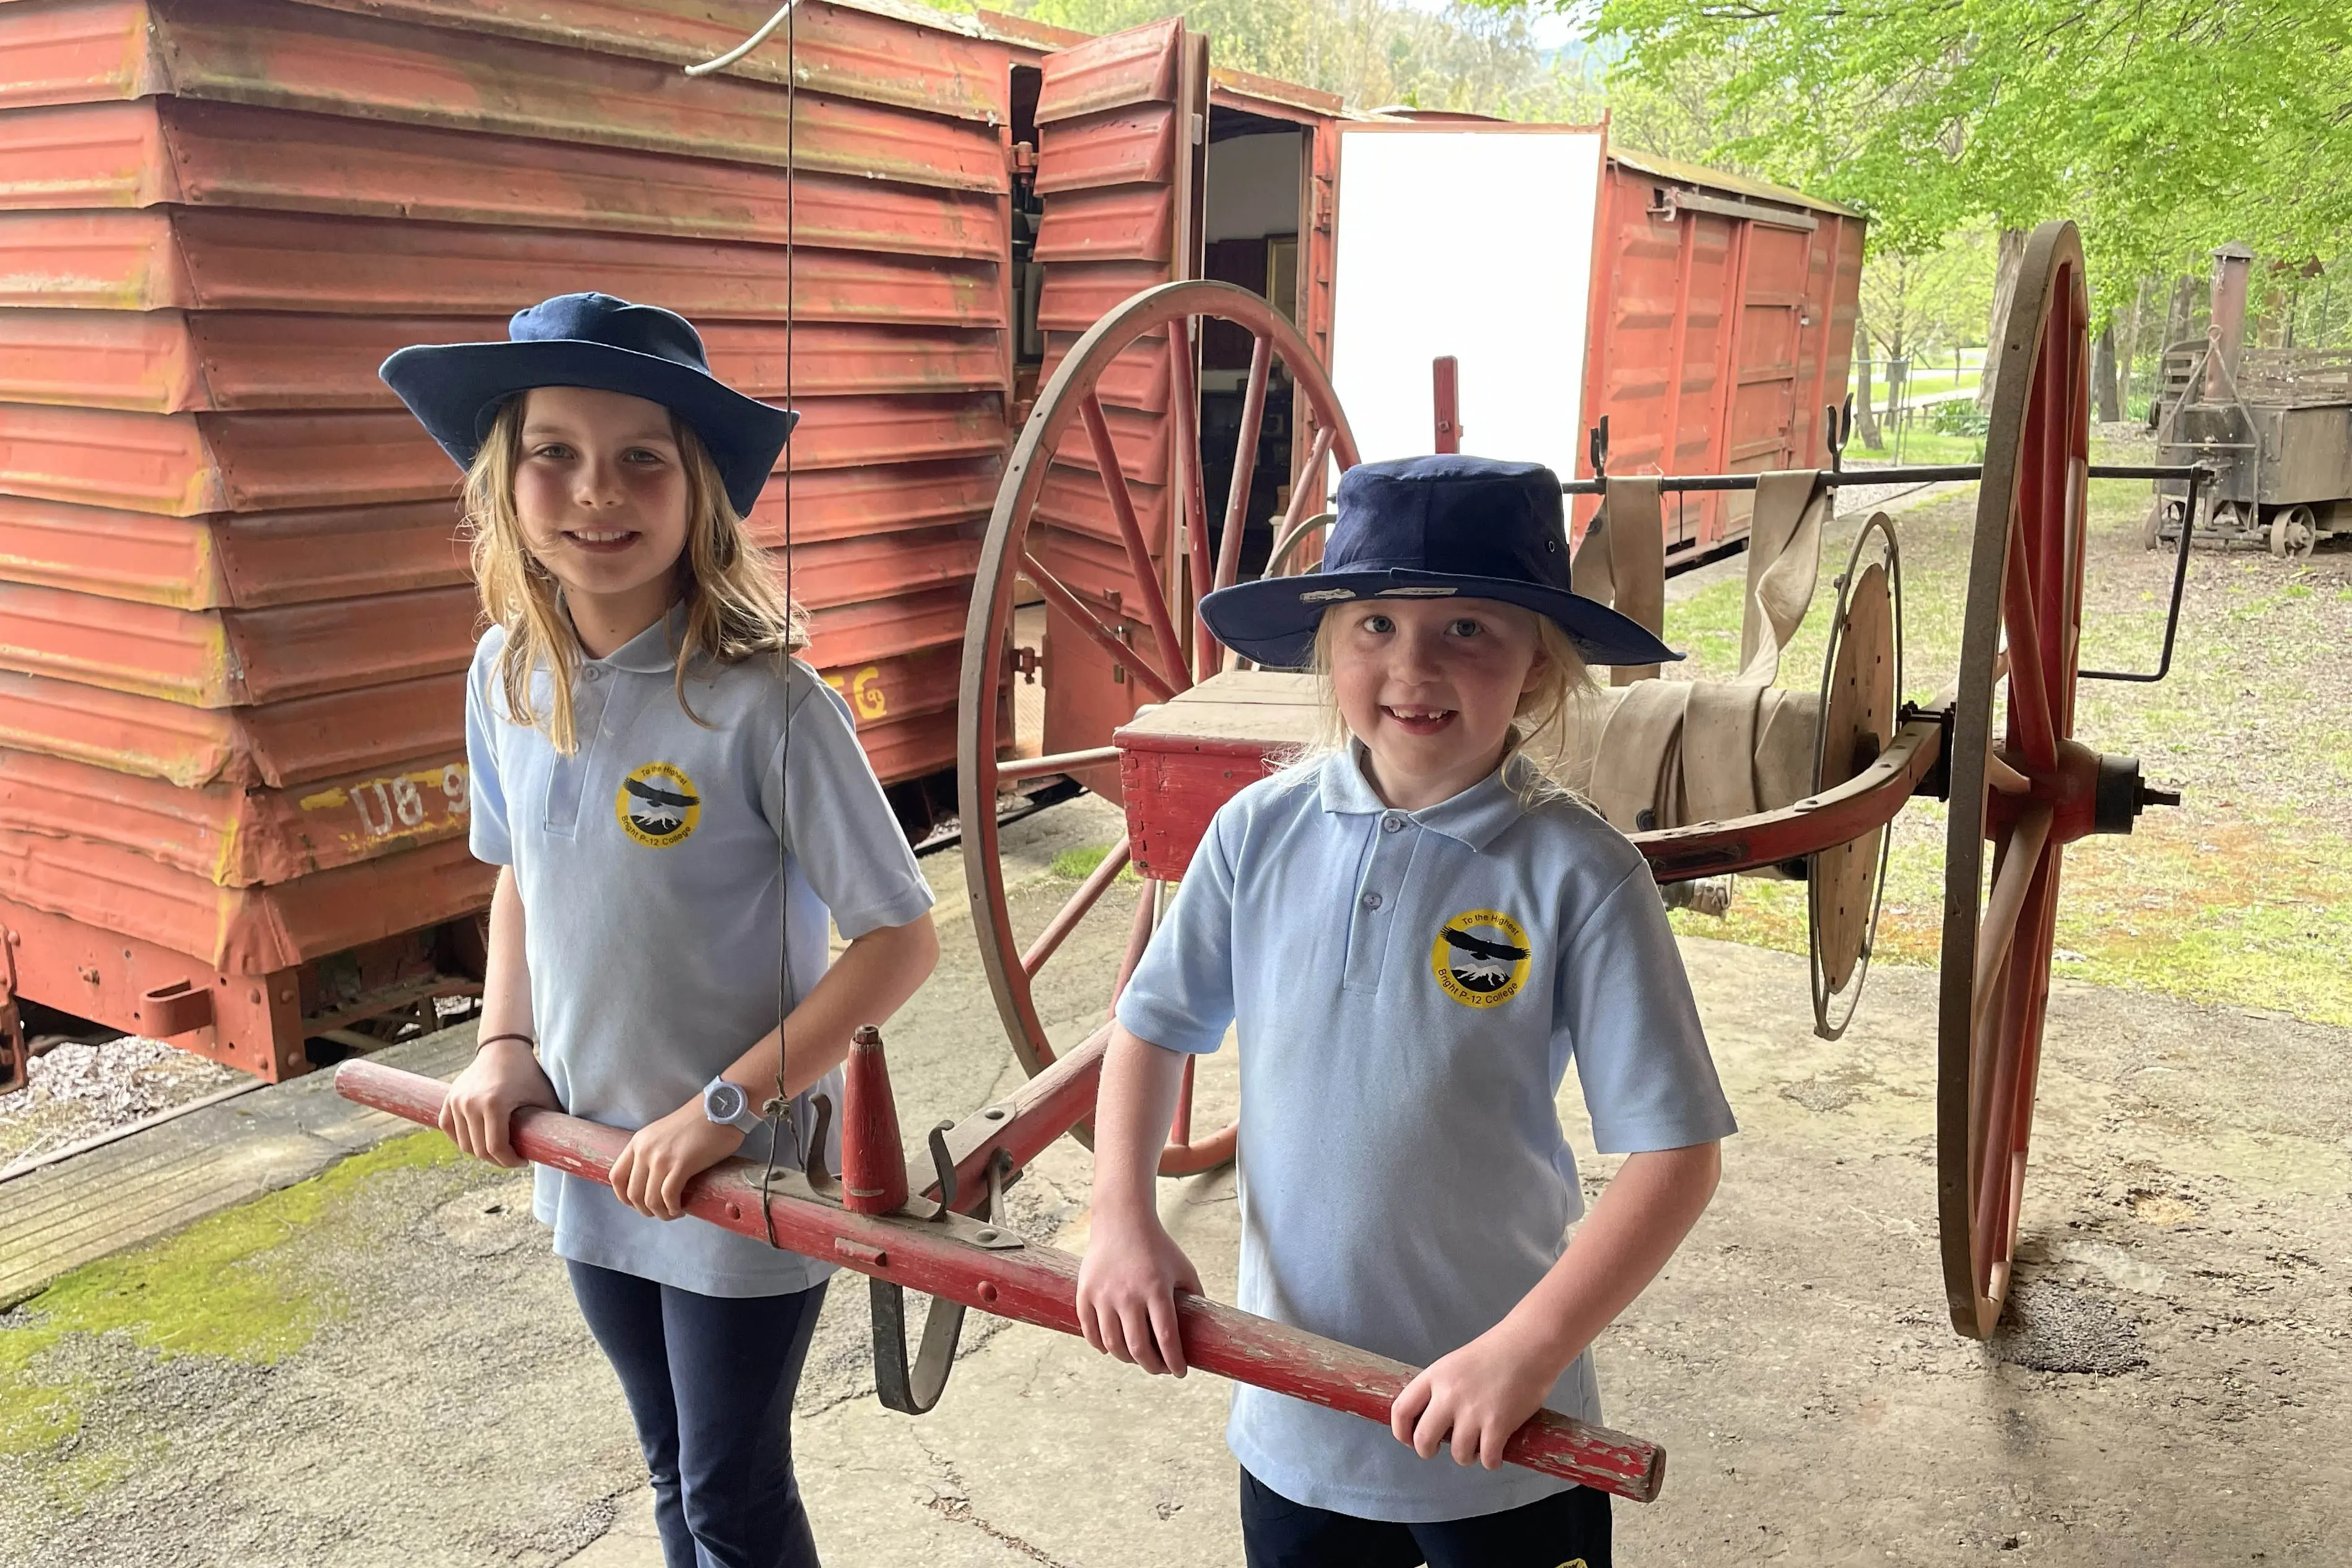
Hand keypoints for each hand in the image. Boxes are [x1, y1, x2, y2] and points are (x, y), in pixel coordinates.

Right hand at [438, 1037, 558, 1166]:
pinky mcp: (449, 1098)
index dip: (509, 1161)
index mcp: (494, 1104)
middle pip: (478, 1150)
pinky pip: (448, 1128)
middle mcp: (470, 1104)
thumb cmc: (527, 1073)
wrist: (503, 1048)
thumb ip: (551, 1122)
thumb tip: (565, 1147)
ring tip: (498, 1149)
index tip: (523, 1161)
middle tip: (512, 1158)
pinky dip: (460, 1139)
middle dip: (497, 1160)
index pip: (496, 1148)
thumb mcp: (543, 1097)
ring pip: (463, 1143)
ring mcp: (457, 1101)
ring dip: (480, 1152)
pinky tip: (477, 1141)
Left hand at [609, 1097, 745, 1219]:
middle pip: (633, 1194)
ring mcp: (661, 1158)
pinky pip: (668, 1197)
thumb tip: (653, 1179)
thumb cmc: (698, 1121)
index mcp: (638, 1141)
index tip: (639, 1204)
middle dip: (646, 1210)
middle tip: (662, 1211)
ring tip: (674, 1213)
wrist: (721, 1108)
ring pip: (650, 1199)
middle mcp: (644, 1150)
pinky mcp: (681, 1164)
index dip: (624, 1197)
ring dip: (661, 1213)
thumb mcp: (663, 1134)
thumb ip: (653, 1152)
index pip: (616, 1177)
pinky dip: (673, 1208)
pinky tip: (681, 1209)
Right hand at [1075, 1207, 1202, 1376]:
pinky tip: (1112, 1347)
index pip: (1167, 1338)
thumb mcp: (1183, 1268)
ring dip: (1127, 1359)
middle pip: (1138, 1348)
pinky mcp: (1085, 1292)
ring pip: (1113, 1344)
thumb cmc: (1158, 1246)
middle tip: (1160, 1369)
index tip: (1180, 1372)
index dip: (1174, 1362)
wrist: (1122, 1220)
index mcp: (1156, 1289)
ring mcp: (1103, 1294)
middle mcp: (1128, 1294)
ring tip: (1137, 1358)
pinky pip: (1090, 1331)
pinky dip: (1101, 1346)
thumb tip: (1203, 1328)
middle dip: (1152, 1367)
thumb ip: (1194, 1297)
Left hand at [1389, 1319, 1563, 1468]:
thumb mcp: (1456, 1363)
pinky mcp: (1498, 1425)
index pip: (1401, 1410)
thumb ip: (1442, 1388)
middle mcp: (1449, 1395)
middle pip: (1423, 1439)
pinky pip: (1487, 1459)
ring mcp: (1473, 1412)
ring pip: (1458, 1454)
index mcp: (1435, 1376)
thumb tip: (1435, 1419)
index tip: (1410, 1440)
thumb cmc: (1498, 1351)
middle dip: (1428, 1451)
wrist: (1530, 1344)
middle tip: (1441, 1449)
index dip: (1401, 1432)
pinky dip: (1492, 1461)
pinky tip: (1497, 1453)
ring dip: (1467, 1456)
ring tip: (1477, 1447)